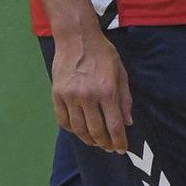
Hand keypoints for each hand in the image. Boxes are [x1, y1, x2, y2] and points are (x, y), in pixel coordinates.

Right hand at [51, 28, 133, 152]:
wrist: (76, 37)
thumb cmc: (102, 53)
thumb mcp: (120, 72)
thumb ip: (125, 98)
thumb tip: (128, 122)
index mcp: (107, 91)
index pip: (114, 125)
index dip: (119, 141)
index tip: (121, 149)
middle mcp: (88, 96)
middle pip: (96, 131)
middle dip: (105, 144)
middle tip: (109, 147)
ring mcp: (70, 96)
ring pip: (79, 129)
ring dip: (89, 140)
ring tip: (96, 142)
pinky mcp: (57, 94)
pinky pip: (63, 120)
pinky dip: (72, 130)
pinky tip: (79, 130)